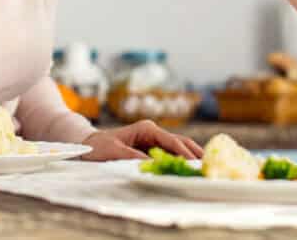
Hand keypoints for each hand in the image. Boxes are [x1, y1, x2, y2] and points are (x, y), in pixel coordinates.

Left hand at [81, 120, 203, 160]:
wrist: (88, 144)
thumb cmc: (99, 146)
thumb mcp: (113, 152)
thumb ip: (132, 156)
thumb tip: (151, 163)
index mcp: (147, 129)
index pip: (171, 141)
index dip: (184, 153)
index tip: (195, 164)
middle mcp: (153, 132)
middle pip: (180, 141)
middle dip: (194, 153)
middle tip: (209, 165)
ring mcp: (153, 139)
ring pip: (178, 146)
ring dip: (190, 156)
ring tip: (204, 167)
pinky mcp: (151, 147)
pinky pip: (170, 153)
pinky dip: (181, 160)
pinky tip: (189, 168)